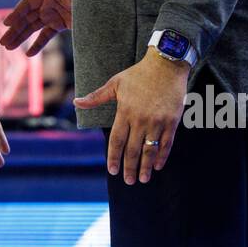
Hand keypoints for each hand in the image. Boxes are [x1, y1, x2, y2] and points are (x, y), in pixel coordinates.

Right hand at [0, 0, 71, 54]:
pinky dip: (38, 44)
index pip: (27, 4)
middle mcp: (48, 3)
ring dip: (21, 38)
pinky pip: (47, 35)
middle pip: (27, 18)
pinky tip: (29, 54)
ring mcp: (54, 14)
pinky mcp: (62, 24)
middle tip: (2, 43)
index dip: (16, 14)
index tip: (6, 25)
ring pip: (34, 28)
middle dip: (15, 30)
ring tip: (8, 49)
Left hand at [74, 47, 188, 184]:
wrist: (166, 65)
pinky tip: (158, 166)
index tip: (112, 170)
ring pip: (150, 150)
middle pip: (133, 149)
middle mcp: (140, 119)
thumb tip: (76, 102)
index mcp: (125, 111)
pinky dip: (162, 156)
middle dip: (129, 167)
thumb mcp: (115, 83)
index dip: (114, 157)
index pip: (117, 140)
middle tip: (128, 181)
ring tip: (142, 179)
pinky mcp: (172, 121)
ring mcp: (157, 121)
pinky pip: (166, 143)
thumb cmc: (138, 74)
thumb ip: (97, 97)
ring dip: (145, 167)